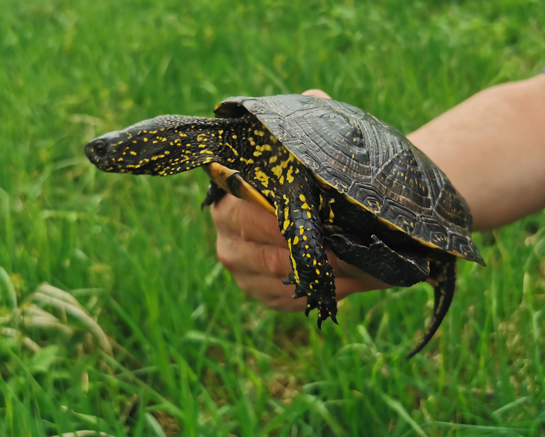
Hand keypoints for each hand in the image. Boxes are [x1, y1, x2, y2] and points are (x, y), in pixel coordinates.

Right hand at [210, 89, 389, 311]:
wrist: (326, 210)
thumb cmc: (314, 177)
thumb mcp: (312, 146)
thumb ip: (312, 120)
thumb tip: (315, 100)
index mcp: (229, 194)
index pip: (247, 211)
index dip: (285, 221)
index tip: (323, 223)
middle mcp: (226, 232)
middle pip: (259, 250)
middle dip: (305, 253)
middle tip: (345, 251)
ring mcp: (240, 267)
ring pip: (272, 279)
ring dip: (313, 277)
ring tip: (349, 269)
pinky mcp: (258, 293)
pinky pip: (280, 301)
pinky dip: (310, 294)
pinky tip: (335, 285)